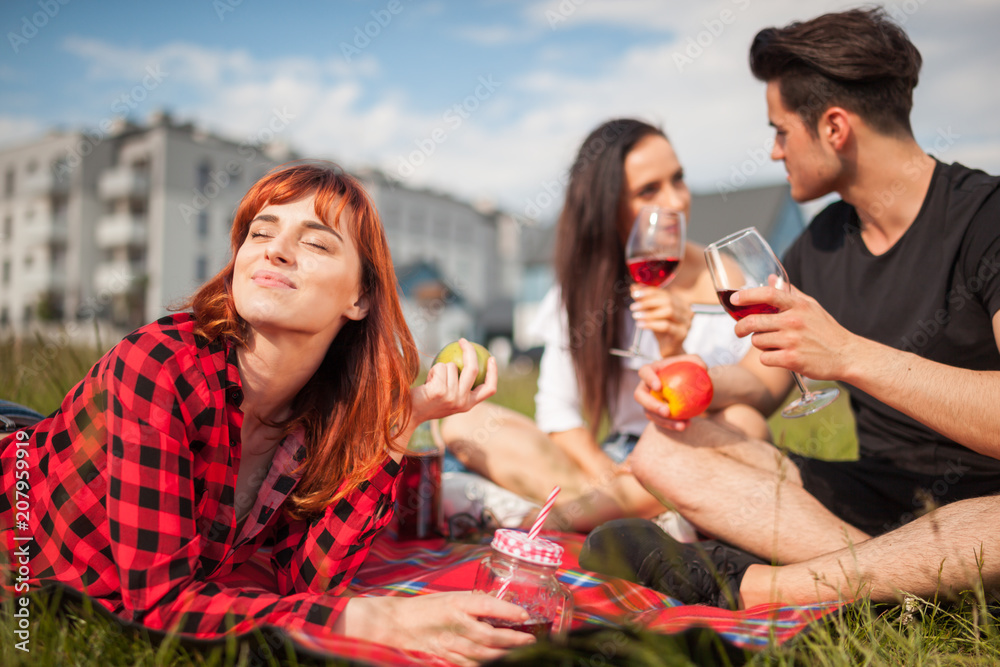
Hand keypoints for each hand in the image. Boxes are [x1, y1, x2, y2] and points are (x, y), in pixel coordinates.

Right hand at [340, 592, 534, 665]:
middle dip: (514, 640)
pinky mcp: (446, 658)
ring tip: (521, 651)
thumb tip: (502, 607)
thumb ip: (474, 603)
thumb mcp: (451, 596)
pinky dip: (486, 665)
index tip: (525, 615)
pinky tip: (499, 662)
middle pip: (489, 636)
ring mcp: (450, 644)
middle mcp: (454, 624)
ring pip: (483, 655)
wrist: (398, 623)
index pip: (486, 606)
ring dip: (505, 655)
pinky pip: (470, 665)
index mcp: (456, 603)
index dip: (508, 612)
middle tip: (531, 639)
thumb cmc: (427, 607)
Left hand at [412, 339, 497, 422]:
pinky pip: (440, 368)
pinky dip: (433, 370)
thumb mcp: (448, 398)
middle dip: (469, 351)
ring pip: (452, 366)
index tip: (491, 358)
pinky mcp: (440, 391)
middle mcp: (463, 402)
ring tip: (432, 380)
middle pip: (473, 369)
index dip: (493, 372)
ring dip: (441, 368)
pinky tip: (427, 381)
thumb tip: (471, 361)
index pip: (489, 389)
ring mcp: (452, 397)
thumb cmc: (427, 402)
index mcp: (468, 405)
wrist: (410, 414)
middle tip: (462, 341)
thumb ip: (460, 387)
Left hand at [630, 287, 692, 357]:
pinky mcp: (682, 334)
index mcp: (680, 302)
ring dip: (649, 313)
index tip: (635, 293)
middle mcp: (686, 310)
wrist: (668, 349)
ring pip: (668, 311)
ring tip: (636, 316)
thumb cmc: (661, 330)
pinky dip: (651, 324)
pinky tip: (640, 324)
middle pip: (667, 300)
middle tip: (633, 306)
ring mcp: (686, 322)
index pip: (664, 293)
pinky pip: (666, 326)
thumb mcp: (651, 313)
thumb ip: (644, 300)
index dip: (649, 292)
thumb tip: (634, 287)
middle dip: (648, 302)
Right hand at [634, 354, 707, 430]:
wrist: (686, 383)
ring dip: (664, 421)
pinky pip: (660, 421)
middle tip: (666, 411)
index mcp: (651, 371)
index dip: (649, 379)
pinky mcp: (655, 413)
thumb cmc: (687, 368)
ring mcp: (648, 401)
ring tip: (680, 425)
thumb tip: (703, 368)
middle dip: (651, 405)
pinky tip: (686, 425)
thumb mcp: (694, 362)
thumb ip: (697, 362)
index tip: (659, 387)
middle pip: (640, 396)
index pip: (644, 372)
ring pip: (650, 413)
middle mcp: (646, 386)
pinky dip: (672, 425)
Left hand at [730, 285, 854, 380]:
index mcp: (798, 306)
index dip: (747, 295)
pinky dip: (768, 358)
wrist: (846, 355)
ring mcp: (792, 341)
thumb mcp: (811, 306)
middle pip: (753, 321)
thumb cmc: (826, 330)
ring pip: (757, 341)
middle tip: (738, 330)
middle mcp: (794, 321)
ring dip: (759, 344)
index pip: (768, 293)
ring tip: (772, 344)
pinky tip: (779, 356)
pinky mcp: (792, 359)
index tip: (734, 299)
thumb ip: (790, 292)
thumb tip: (772, 278)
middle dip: (740, 327)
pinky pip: (764, 358)